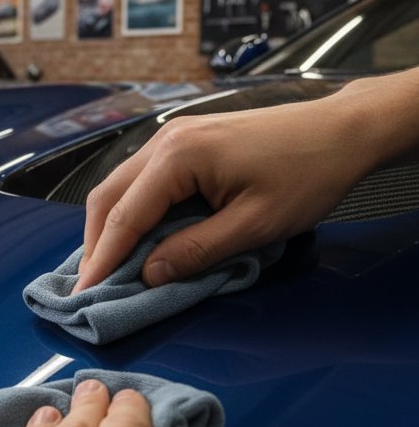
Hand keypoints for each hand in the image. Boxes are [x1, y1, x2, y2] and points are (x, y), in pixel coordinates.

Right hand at [74, 95, 374, 290]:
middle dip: (95, 242)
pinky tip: (137, 235)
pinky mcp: (185, 140)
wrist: (341, 132)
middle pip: (108, 196)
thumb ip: (197, 250)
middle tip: (91, 285)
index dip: (102, 259)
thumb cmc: (308, 174)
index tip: (84, 294)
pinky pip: (141, 178)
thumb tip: (149, 274)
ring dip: (110, 226)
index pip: (125, 216)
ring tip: (108, 265)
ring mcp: (173, 136)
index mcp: (178, 157)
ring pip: (120, 185)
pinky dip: (130, 209)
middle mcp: (165, 140)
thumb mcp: (254, 225)